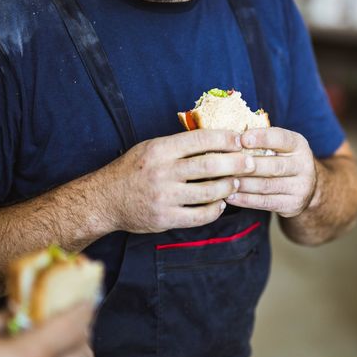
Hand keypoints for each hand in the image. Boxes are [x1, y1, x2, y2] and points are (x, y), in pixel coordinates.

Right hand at [95, 129, 253, 232]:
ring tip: (237, 183)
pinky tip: (221, 203)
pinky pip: (199, 216)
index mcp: (160, 150)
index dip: (225, 139)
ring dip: (228, 187)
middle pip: (209, 166)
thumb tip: (214, 137)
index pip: (200, 140)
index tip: (241, 139)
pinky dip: (215, 210)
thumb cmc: (132, 170)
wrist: (105, 200)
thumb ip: (178, 144)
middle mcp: (163, 172)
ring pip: (209, 192)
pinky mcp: (165, 218)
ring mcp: (165, 197)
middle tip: (252, 163)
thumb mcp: (150, 148)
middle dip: (236, 164)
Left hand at [227, 127, 317, 217]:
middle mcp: (304, 165)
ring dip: (242, 184)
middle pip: (273, 166)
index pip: (281, 139)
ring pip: (266, 186)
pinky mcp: (292, 205)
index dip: (261, 138)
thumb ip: (261, 141)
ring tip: (223, 181)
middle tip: (225, 164)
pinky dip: (245, 200)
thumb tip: (230, 136)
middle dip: (247, 165)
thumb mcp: (281, 146)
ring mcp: (300, 187)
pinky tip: (230, 196)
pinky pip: (265, 202)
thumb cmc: (283, 160)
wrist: (308, 188)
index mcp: (299, 145)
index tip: (242, 138)